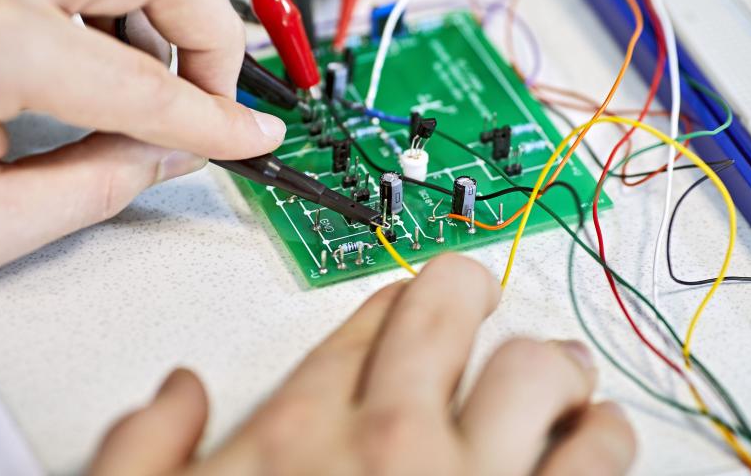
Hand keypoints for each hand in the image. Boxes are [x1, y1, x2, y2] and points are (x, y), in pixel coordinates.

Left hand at [0, 0, 285, 276]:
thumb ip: (100, 187)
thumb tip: (172, 154)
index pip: (152, 87)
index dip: (218, 124)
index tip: (252, 138)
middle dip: (211, 37)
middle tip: (211, 101)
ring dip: (164, 18)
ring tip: (152, 90)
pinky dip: (115, 9)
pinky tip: (101, 66)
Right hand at [90, 254, 635, 474]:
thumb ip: (146, 451)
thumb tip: (178, 394)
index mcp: (300, 434)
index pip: (367, 323)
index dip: (399, 300)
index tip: (414, 301)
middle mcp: (390, 446)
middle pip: (450, 311)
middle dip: (472, 293)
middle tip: (484, 300)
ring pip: (538, 373)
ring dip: (556, 369)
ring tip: (562, 379)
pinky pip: (592, 463)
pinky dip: (604, 441)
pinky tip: (599, 442)